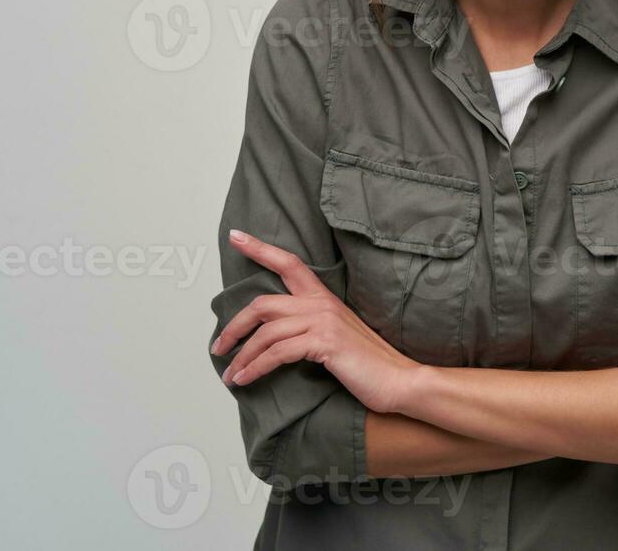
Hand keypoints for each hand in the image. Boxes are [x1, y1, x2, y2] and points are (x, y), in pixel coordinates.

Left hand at [211, 230, 423, 414]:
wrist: (398, 380)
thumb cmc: (368, 364)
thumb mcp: (336, 336)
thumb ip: (311, 328)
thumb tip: (277, 336)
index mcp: (323, 298)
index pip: (288, 263)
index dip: (259, 248)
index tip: (236, 237)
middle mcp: (321, 304)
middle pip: (263, 304)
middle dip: (234, 326)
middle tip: (218, 347)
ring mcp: (323, 321)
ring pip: (266, 332)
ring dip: (242, 356)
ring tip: (230, 375)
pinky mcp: (324, 342)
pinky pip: (277, 353)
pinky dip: (256, 368)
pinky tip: (245, 379)